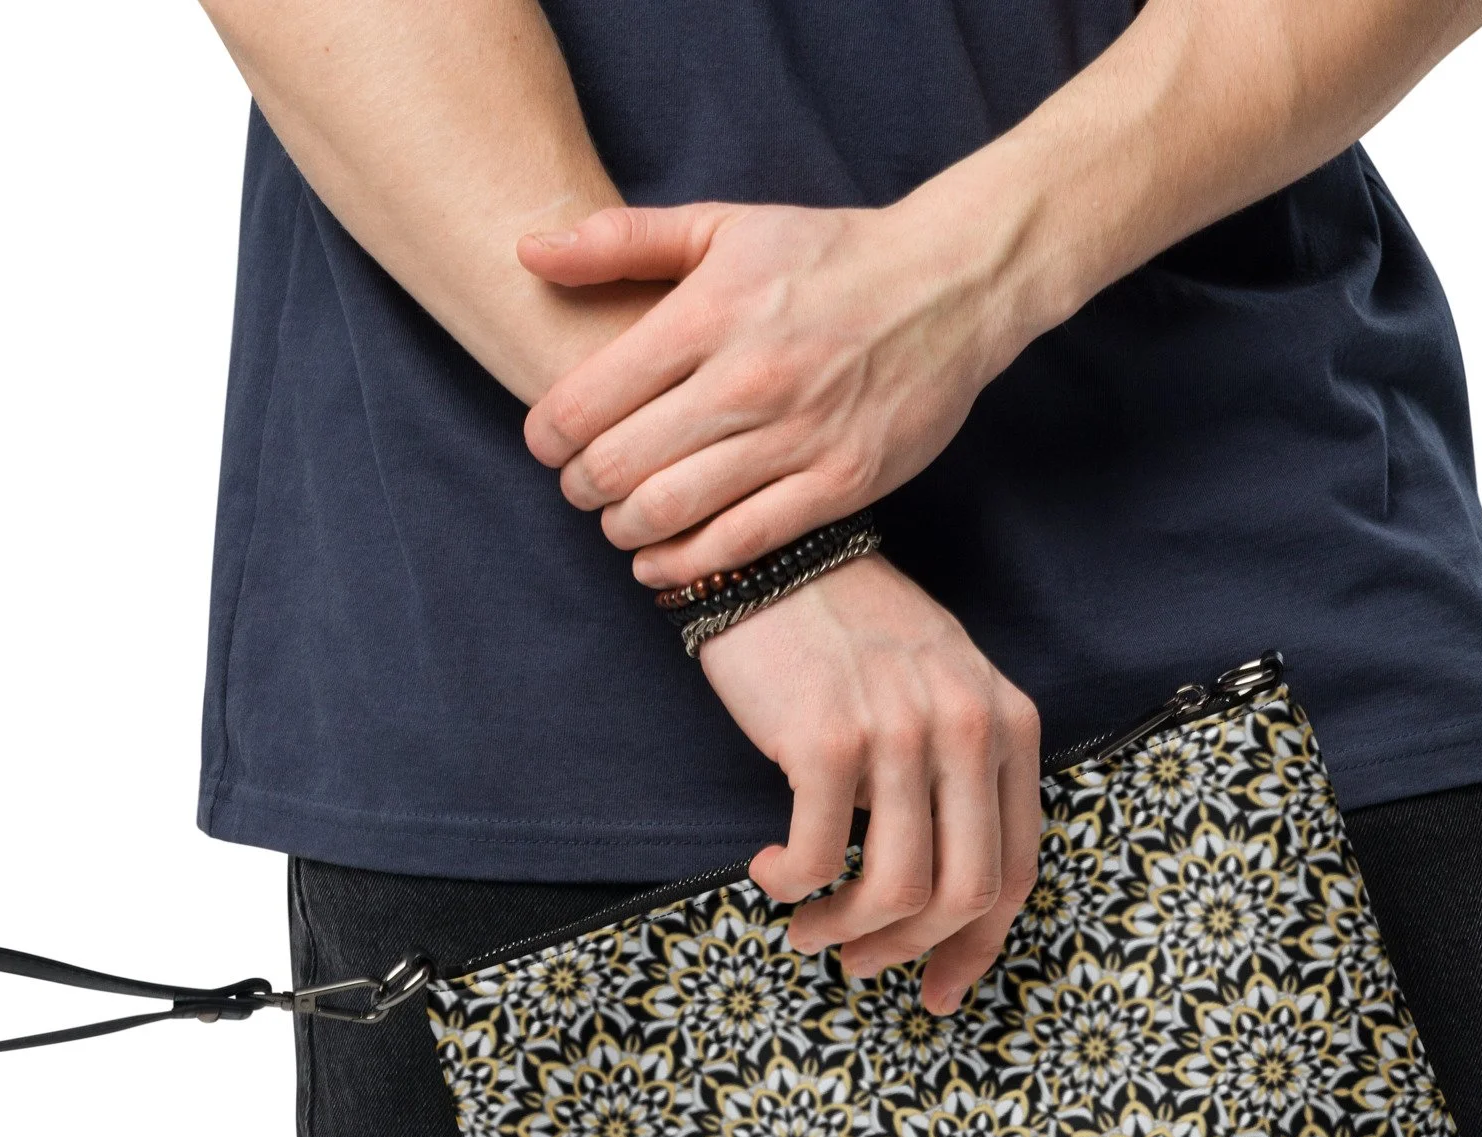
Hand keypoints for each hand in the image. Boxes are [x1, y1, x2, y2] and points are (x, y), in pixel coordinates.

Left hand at [517, 191, 1034, 585]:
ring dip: (624, 531)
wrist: (953, 284)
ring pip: (671, 512)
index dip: (547, 436)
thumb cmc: (827, 256)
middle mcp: (750, 378)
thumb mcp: (725, 225)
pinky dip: (685, 566)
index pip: (587, 400)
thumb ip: (622, 241)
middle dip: (580, 488)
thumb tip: (528, 251)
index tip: (548, 443)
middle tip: (580, 488)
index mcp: (710, 312)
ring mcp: (799, 436)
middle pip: (619, 466)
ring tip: (618, 522)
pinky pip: (740, 545)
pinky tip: (660, 563)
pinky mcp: (841, 484)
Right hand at [702, 554, 1040, 1013]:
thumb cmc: (848, 638)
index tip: (939, 991)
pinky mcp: (828, 739)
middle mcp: (967, 728)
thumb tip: (936, 897)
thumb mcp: (938, 693)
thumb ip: (958, 776)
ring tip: (807, 929)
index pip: (1017, 869)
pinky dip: (790, 885)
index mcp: (1007, 723)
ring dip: (844, 930)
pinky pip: (819, 857)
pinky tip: (769, 871)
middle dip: (909, 951)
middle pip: (965, 893)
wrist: (775, 559)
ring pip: (898, 889)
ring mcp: (901, 733)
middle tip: (859, 964)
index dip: (978, 948)